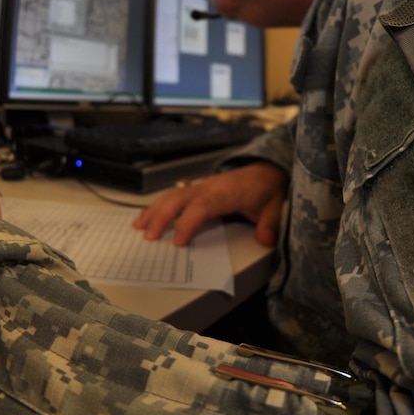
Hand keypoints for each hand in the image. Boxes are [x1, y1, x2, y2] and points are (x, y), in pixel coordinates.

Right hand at [133, 162, 287, 246]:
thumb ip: (270, 223)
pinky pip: (173, 196)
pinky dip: (157, 206)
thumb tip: (266, 239)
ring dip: (154, 211)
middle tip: (148, 237)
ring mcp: (200, 187)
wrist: (264, 172)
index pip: (202, 206)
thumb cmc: (265, 190)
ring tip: (139, 228)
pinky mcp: (196, 190)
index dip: (188, 223)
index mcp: (226, 192)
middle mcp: (209, 187)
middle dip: (162, 216)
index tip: (178, 242)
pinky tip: (145, 217)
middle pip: (179, 199)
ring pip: (172, 195)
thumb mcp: (274, 206)